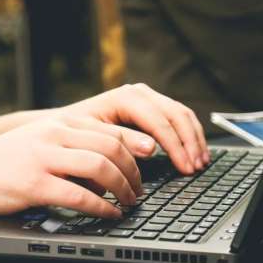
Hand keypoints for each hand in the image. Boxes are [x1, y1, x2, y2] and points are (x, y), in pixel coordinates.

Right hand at [0, 117, 142, 217]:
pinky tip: (109, 214)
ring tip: (129, 202)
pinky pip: (79, 195)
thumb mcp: (39, 141)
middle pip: (111, 147)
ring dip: (122, 188)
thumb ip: (71, 145)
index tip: (150, 160)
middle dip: (133, 171)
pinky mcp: (34, 184)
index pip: (109, 129)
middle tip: (139, 190)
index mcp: (58, 123)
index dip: (135, 146)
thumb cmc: (3, 163)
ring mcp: (43, 158)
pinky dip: (101, 207)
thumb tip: (109, 164)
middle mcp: (53, 135)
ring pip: (100, 167)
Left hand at [55, 83, 209, 174]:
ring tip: (200, 163)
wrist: (62, 127)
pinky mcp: (151, 107)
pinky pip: (179, 118)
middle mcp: (139, 93)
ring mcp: (147, 98)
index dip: (175, 146)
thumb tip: (151, 148)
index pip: (159, 120)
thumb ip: (121, 142)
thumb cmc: (73, 135)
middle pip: (176, 114)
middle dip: (189, 143)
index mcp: (125, 98)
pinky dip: (190, 136)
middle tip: (195, 168)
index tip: (184, 167)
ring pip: (182, 114)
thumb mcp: (93, 139)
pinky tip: (195, 153)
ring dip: (194, 140)